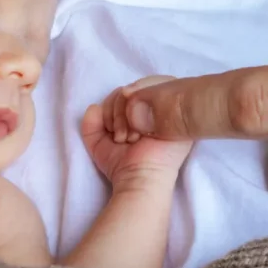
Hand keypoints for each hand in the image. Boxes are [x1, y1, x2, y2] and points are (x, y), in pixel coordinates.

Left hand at [81, 76, 192, 191]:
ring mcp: (169, 109)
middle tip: (119, 136)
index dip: (113, 103)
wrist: (138, 179)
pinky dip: (137, 109)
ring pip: (141, 88)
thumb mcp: (98, 143)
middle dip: (117, 109)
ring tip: (128, 138)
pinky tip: (138, 133)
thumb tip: (94, 106)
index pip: (128, 90)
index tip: (110, 129)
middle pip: (132, 87)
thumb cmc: (121, 165)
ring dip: (125, 112)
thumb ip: (90, 122)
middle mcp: (158, 108)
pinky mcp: (177, 114)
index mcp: (144, 113)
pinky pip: (155, 92)